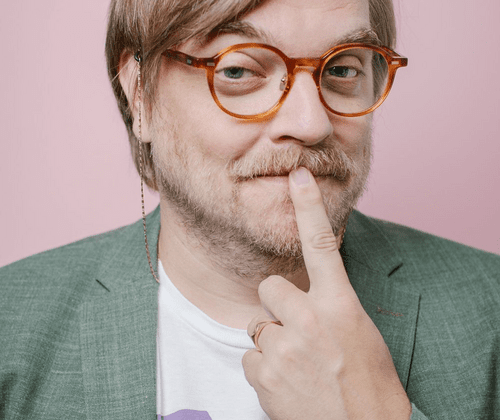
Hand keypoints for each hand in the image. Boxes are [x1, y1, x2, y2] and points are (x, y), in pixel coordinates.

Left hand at [242, 167, 411, 419]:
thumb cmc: (369, 383)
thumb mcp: (359, 332)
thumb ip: (330, 305)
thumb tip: (307, 295)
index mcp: (339, 305)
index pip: (320, 244)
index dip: (308, 206)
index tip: (300, 177)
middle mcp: (309, 319)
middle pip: (269, 287)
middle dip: (278, 305)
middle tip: (298, 329)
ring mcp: (283, 347)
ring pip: (258, 325)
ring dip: (273, 341)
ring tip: (298, 364)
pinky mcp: (263, 374)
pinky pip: (249, 356)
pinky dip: (264, 368)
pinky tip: (286, 382)